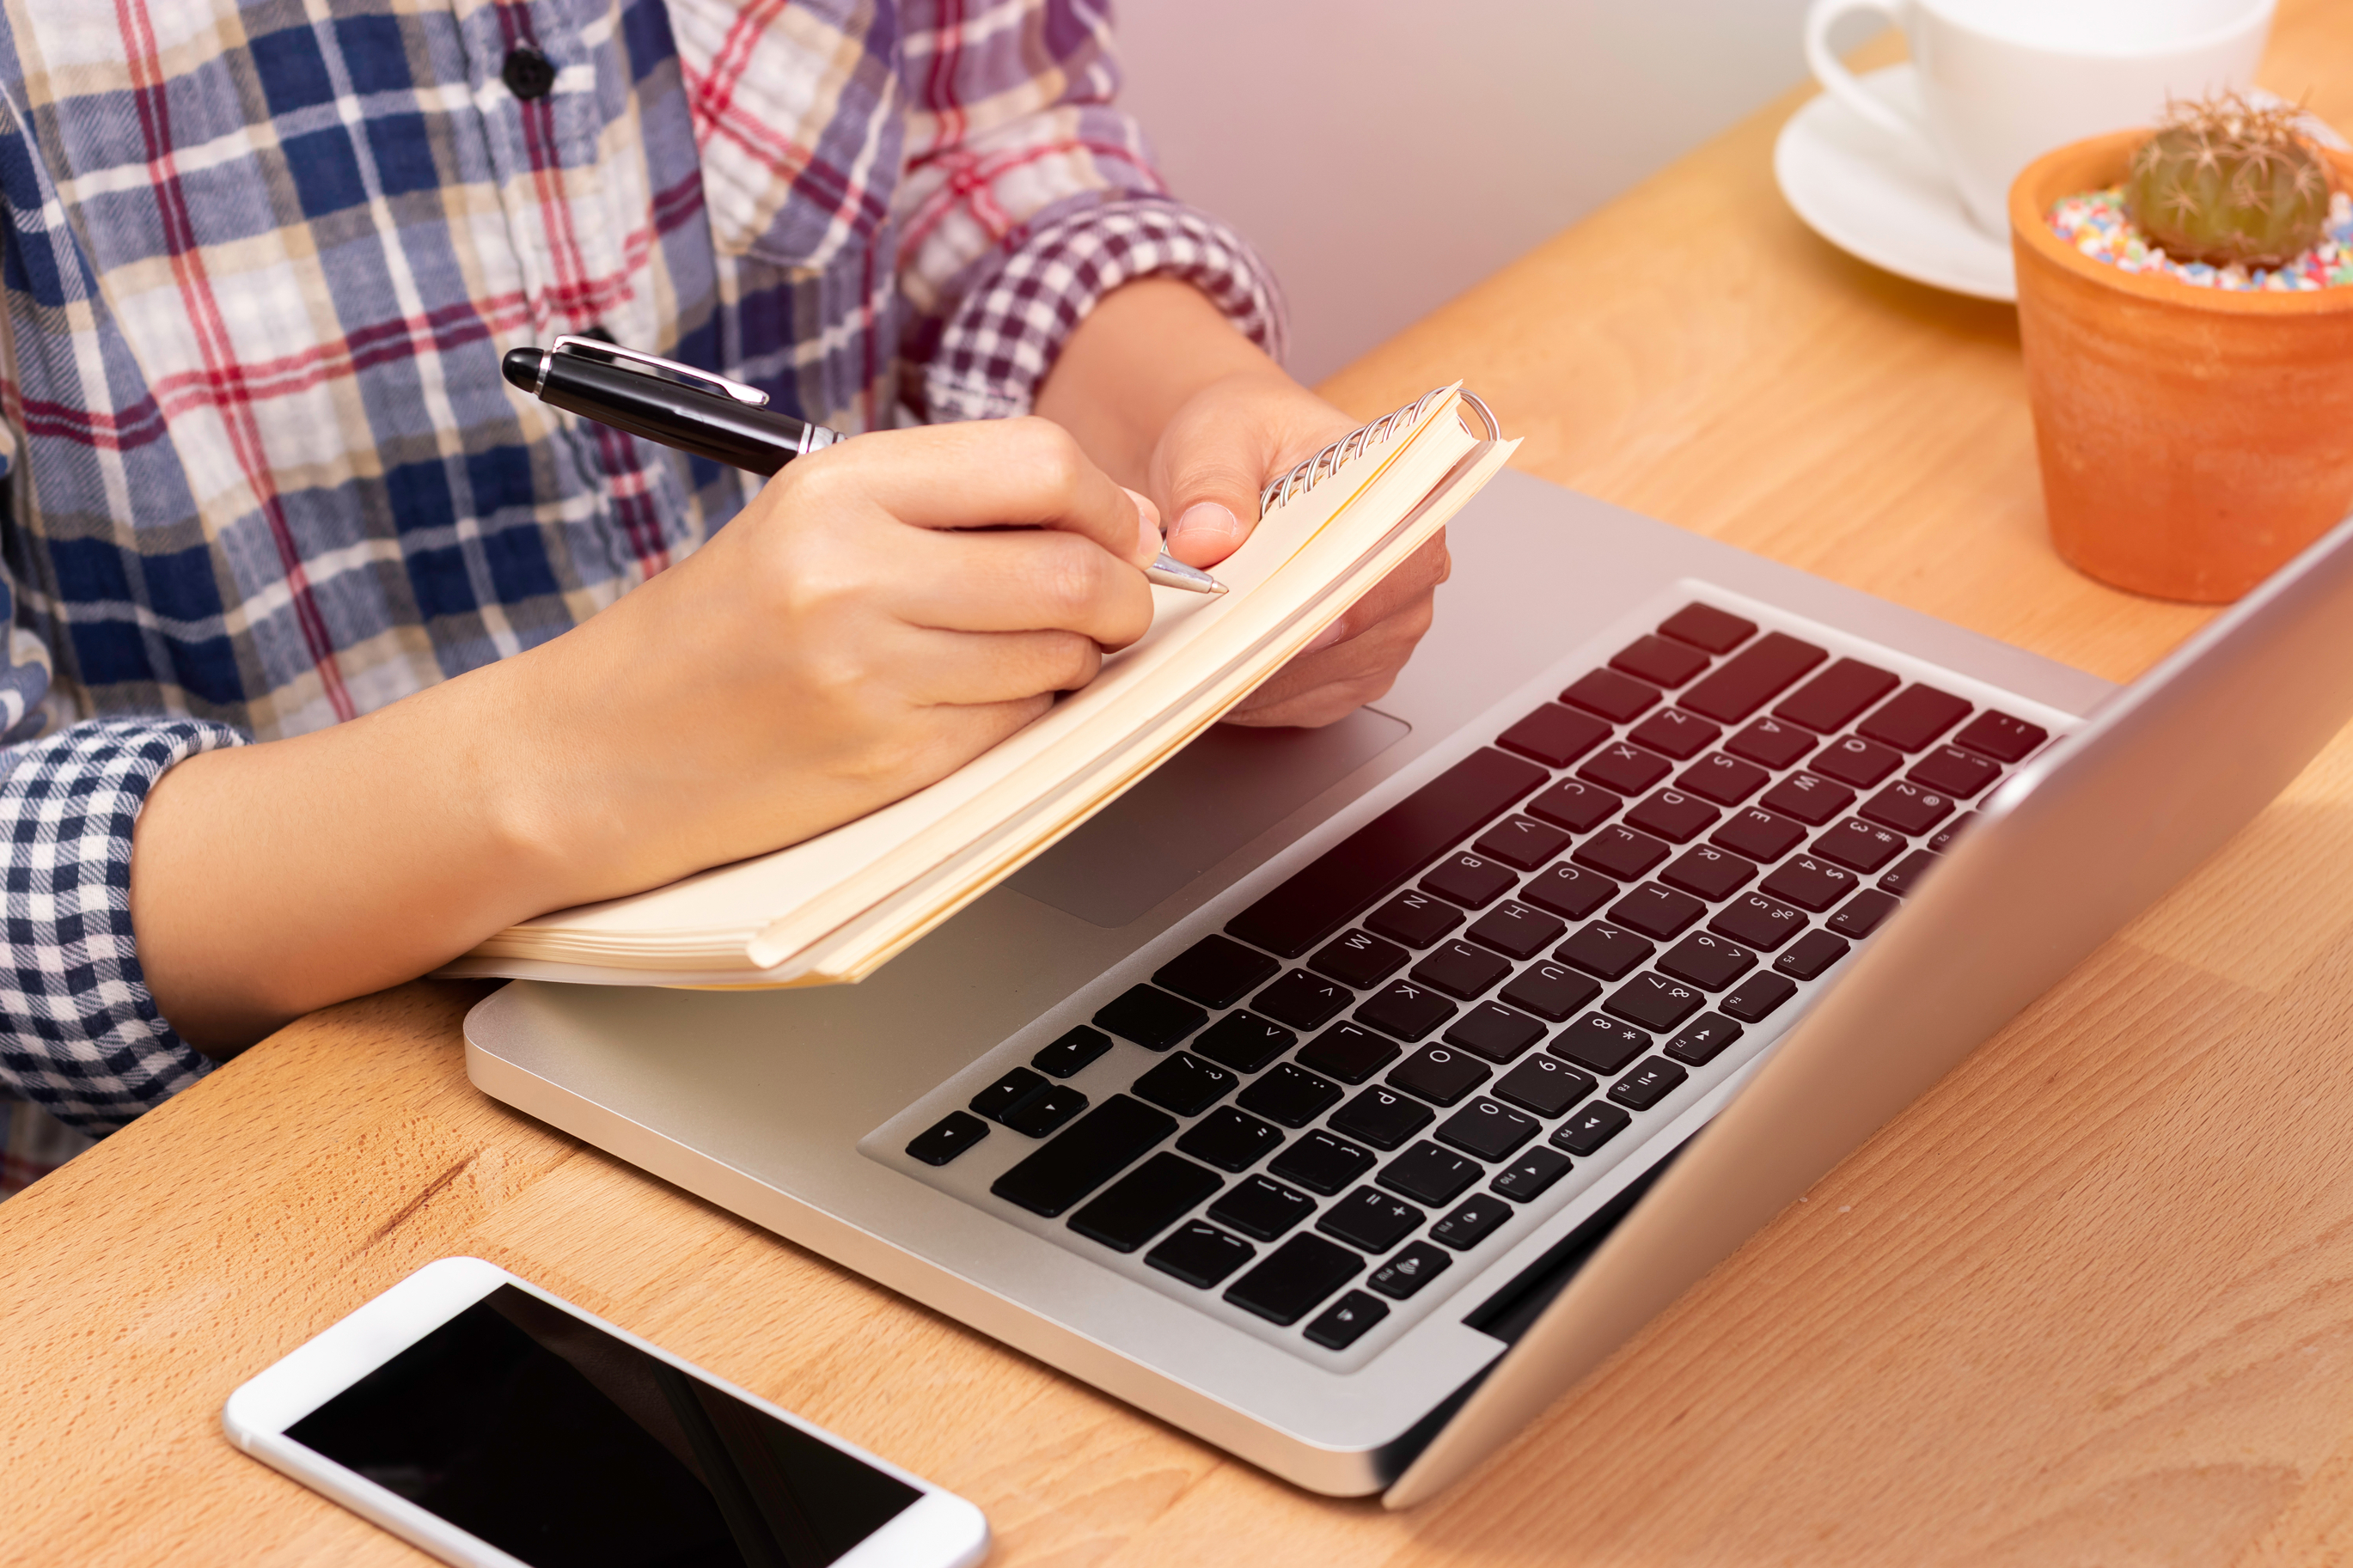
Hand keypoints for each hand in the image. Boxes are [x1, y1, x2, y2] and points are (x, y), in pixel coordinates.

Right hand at [507, 417, 1160, 902]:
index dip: (1106, 503)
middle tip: (1116, 605)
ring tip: (1023, 653)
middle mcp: (852, 572)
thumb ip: (950, 506)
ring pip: (1060, 654)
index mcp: (835, 487)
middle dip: (1123, 593)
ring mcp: (870, 674)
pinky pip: (1019, 725)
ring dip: (1075, 659)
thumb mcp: (807, 523)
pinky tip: (974, 702)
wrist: (593, 752)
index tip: (1120, 531)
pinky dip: (1026, 713)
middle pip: (1073, 568)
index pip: (1040, 464)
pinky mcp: (885, 760)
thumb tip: (1118, 519)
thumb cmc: (711, 636)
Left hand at [1034, 279, 1451, 731]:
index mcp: (1409, 501)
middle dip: (1274, 642)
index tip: (1283, 618)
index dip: (1343, 602)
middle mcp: (1408, 577)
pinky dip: (1244, 693)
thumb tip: (1208, 536)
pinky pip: (1295, 707)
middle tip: (1202, 631)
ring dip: (1252, 672)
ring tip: (1194, 639)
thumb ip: (1213, 480)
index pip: (1396, 568)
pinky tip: (1205, 661)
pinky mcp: (1343, 677)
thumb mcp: (1220, 434)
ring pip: (1321, 684)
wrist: (1232, 467)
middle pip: (1357, 641)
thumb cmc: (1246, 441)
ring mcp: (1381, 636)